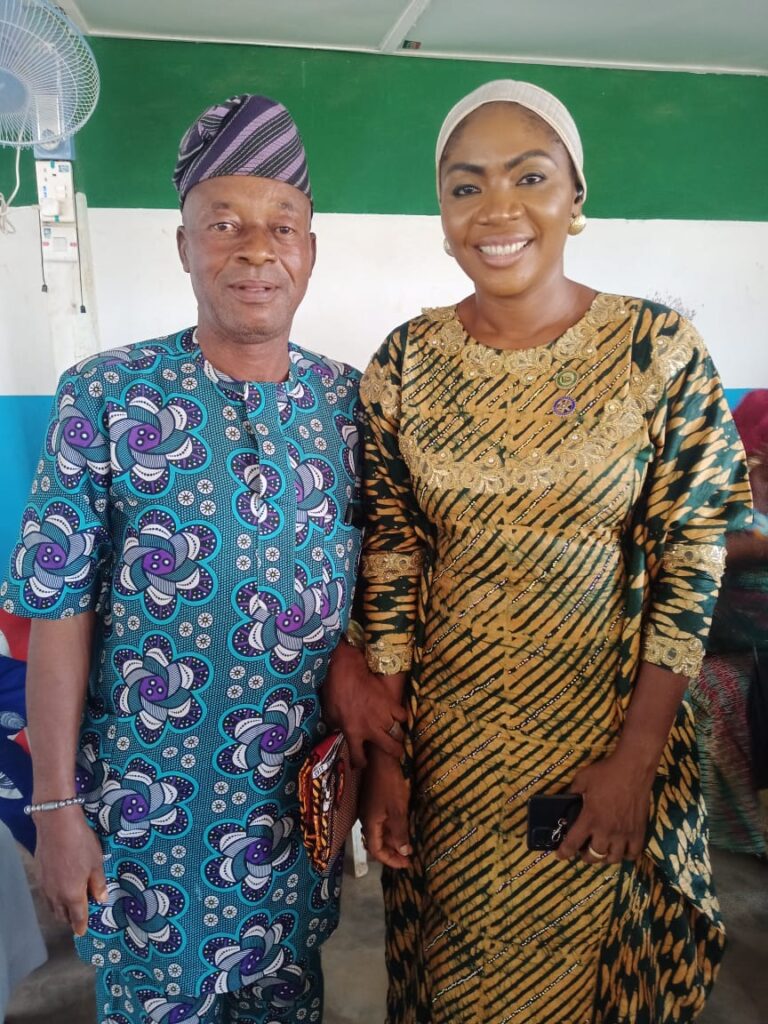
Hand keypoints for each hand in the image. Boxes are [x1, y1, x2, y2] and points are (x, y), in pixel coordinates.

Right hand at [34, 805, 107, 935]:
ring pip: (51, 906)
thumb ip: (98, 884)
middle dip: (70, 919)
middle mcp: (55, 895)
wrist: (56, 825)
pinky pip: (46, 895)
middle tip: (79, 916)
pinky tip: (59, 890)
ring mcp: (45, 885)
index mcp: (72, 895)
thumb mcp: (96, 863)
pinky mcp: (39, 875)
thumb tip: (101, 900)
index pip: (77, 917)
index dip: (80, 926)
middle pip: (61, 915)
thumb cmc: (81, 844)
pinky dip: (53, 898)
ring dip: (60, 910)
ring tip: (69, 906)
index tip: (82, 932)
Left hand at [322, 641, 406, 767]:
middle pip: (390, 748)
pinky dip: (402, 718)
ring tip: (398, 734)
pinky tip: (399, 716)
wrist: (348, 671)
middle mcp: (371, 729)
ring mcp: (383, 717)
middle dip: (394, 753)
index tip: (364, 762)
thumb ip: (337, 726)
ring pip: (399, 733)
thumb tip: (339, 730)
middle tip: (395, 752)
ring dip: (398, 735)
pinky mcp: (391, 703)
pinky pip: (403, 716)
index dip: (362, 762)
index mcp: (353, 733)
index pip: (359, 757)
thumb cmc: (335, 691)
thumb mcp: (329, 713)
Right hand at [359, 750, 411, 868]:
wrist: (380, 757)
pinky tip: (403, 827)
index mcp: (370, 823)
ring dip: (393, 840)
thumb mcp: (398, 809)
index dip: (390, 860)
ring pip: (380, 831)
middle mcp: (367, 818)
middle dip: (393, 852)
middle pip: (377, 842)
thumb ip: (400, 832)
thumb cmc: (389, 783)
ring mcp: (369, 809)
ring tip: (408, 845)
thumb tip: (404, 852)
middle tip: (409, 858)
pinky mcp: (374, 801)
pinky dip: (392, 829)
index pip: (376, 850)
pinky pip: (381, 821)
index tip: (406, 864)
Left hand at [556, 752, 654, 864]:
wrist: (633, 769)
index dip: (564, 852)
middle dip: (585, 856)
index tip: (560, 855)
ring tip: (602, 850)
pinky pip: (633, 853)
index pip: (573, 843)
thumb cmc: (606, 772)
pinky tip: (622, 849)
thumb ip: (573, 791)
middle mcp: (606, 831)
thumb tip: (567, 797)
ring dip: (605, 857)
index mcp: (590, 819)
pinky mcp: (639, 832)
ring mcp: (624, 833)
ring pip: (613, 859)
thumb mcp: (582, 779)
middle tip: (583, 850)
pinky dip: (626, 855)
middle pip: (594, 856)